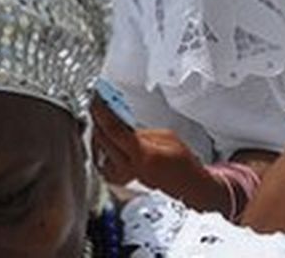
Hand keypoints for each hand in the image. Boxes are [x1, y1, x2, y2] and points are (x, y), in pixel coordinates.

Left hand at [89, 100, 212, 197]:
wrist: (187, 184)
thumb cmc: (182, 163)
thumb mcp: (167, 137)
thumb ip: (141, 131)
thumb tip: (123, 125)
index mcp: (143, 155)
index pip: (114, 130)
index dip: (103, 113)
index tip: (97, 101)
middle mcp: (131, 167)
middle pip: (103, 140)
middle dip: (98, 120)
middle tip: (96, 106)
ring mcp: (125, 175)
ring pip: (99, 152)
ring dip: (97, 134)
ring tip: (100, 121)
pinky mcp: (122, 179)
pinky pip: (102, 163)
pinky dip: (99, 150)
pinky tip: (102, 141)